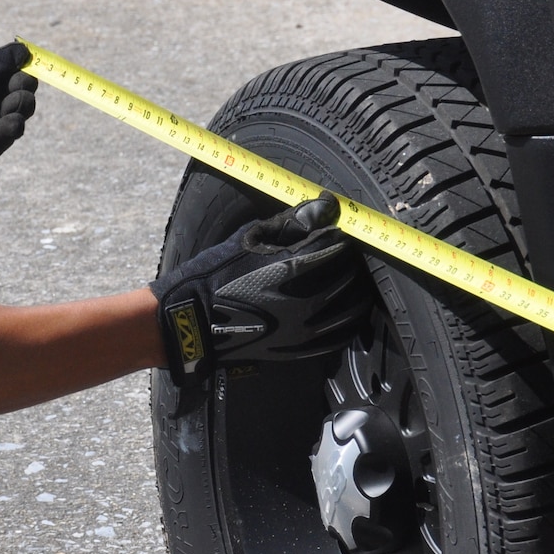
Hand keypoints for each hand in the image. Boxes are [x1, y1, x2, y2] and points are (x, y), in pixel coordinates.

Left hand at [0, 41, 38, 235]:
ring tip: (19, 104)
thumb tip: (24, 53)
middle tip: (23, 88)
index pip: (5, 77)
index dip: (19, 74)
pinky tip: (15, 123)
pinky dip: (7, 132)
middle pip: (11, 99)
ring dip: (17, 111)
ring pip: (8, 120)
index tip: (29, 69)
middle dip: (21, 92)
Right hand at [150, 192, 370, 385]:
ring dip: (357, 286)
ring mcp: (307, 328)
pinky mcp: (302, 347)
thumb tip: (327, 205)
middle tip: (344, 247)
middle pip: (351, 273)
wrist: (195, 321)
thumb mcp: (251, 238)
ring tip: (350, 274)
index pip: (337, 243)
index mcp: (293, 268)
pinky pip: (342, 332)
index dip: (340, 230)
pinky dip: (351, 316)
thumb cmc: (218, 274)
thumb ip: (294, 222)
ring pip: (354, 304)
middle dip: (351, 256)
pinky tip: (347, 305)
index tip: (336, 225)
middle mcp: (306, 300)